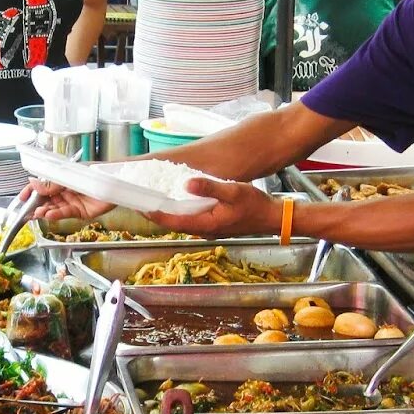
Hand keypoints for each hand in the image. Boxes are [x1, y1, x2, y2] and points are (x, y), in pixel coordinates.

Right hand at [27, 178, 113, 220]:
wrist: (114, 181)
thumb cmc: (94, 172)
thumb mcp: (68, 176)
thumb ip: (51, 182)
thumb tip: (33, 182)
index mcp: (60, 179)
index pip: (41, 186)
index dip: (30, 192)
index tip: (21, 198)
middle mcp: (65, 191)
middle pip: (46, 199)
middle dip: (35, 205)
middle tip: (27, 211)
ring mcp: (72, 201)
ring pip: (54, 208)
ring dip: (44, 211)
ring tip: (37, 213)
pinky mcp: (80, 211)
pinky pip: (65, 213)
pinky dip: (56, 214)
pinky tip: (49, 215)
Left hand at [147, 177, 279, 236]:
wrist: (273, 218)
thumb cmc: (255, 205)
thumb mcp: (233, 191)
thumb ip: (210, 188)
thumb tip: (187, 183)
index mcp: (206, 224)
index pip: (173, 221)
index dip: (155, 213)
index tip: (140, 204)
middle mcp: (204, 230)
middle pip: (173, 223)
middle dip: (156, 212)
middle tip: (140, 198)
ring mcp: (209, 229)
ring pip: (182, 221)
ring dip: (168, 211)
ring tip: (154, 197)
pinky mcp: (213, 224)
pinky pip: (191, 218)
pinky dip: (181, 210)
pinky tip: (177, 198)